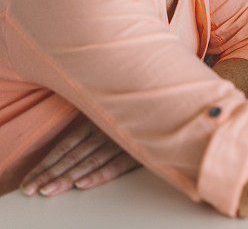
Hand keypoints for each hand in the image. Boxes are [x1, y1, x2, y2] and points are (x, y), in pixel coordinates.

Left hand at [20, 117, 139, 196]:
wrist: (170, 103)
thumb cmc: (138, 111)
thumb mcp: (111, 114)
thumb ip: (95, 127)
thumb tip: (71, 147)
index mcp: (96, 122)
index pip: (65, 146)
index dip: (46, 164)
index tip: (29, 181)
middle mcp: (104, 131)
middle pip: (71, 156)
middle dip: (49, 174)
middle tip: (32, 190)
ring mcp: (120, 140)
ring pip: (88, 162)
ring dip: (67, 177)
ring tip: (49, 191)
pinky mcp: (137, 150)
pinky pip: (115, 165)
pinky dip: (99, 175)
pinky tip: (83, 184)